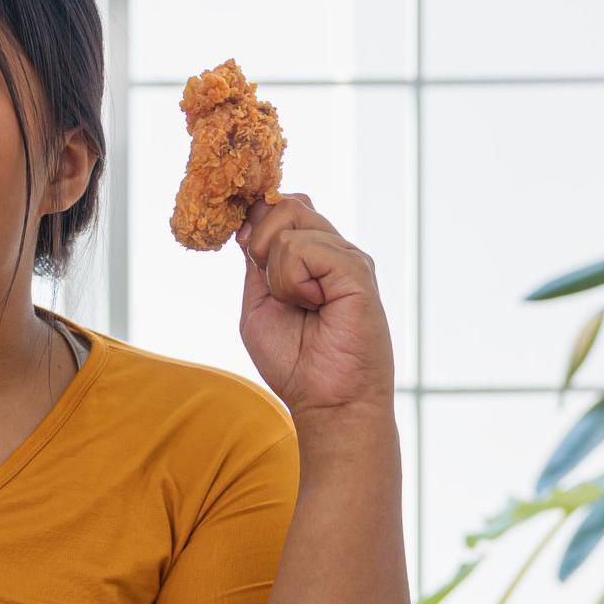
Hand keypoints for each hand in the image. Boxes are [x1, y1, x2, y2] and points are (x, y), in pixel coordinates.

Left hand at [237, 194, 396, 416]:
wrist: (327, 400)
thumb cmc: (295, 361)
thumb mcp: (258, 305)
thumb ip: (254, 264)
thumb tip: (249, 220)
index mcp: (312, 255)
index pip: (283, 205)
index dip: (257, 218)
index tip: (247, 250)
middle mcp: (333, 249)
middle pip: (284, 204)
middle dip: (259, 244)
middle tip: (276, 291)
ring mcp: (347, 256)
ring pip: (289, 222)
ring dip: (276, 273)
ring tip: (302, 306)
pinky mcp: (356, 269)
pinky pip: (303, 249)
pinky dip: (293, 282)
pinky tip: (314, 305)